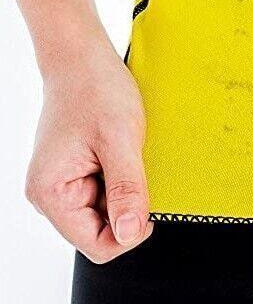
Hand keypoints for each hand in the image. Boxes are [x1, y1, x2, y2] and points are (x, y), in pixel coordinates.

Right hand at [24, 32, 152, 262]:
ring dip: (126, 186)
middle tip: (136, 166)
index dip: (129, 232)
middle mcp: (52, 195)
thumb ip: (126, 190)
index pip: (96, 245)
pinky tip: (124, 149)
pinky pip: (107, 188)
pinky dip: (122, 173)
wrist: (83, 58)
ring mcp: (65, 183)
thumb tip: (130, 233)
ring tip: (127, 151)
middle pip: (102, 229)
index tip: (149, 203)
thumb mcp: (121, 141)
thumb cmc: (96, 90)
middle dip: (127, 203)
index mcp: (52, 195)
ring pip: (107, 208)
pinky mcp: (78, 170)